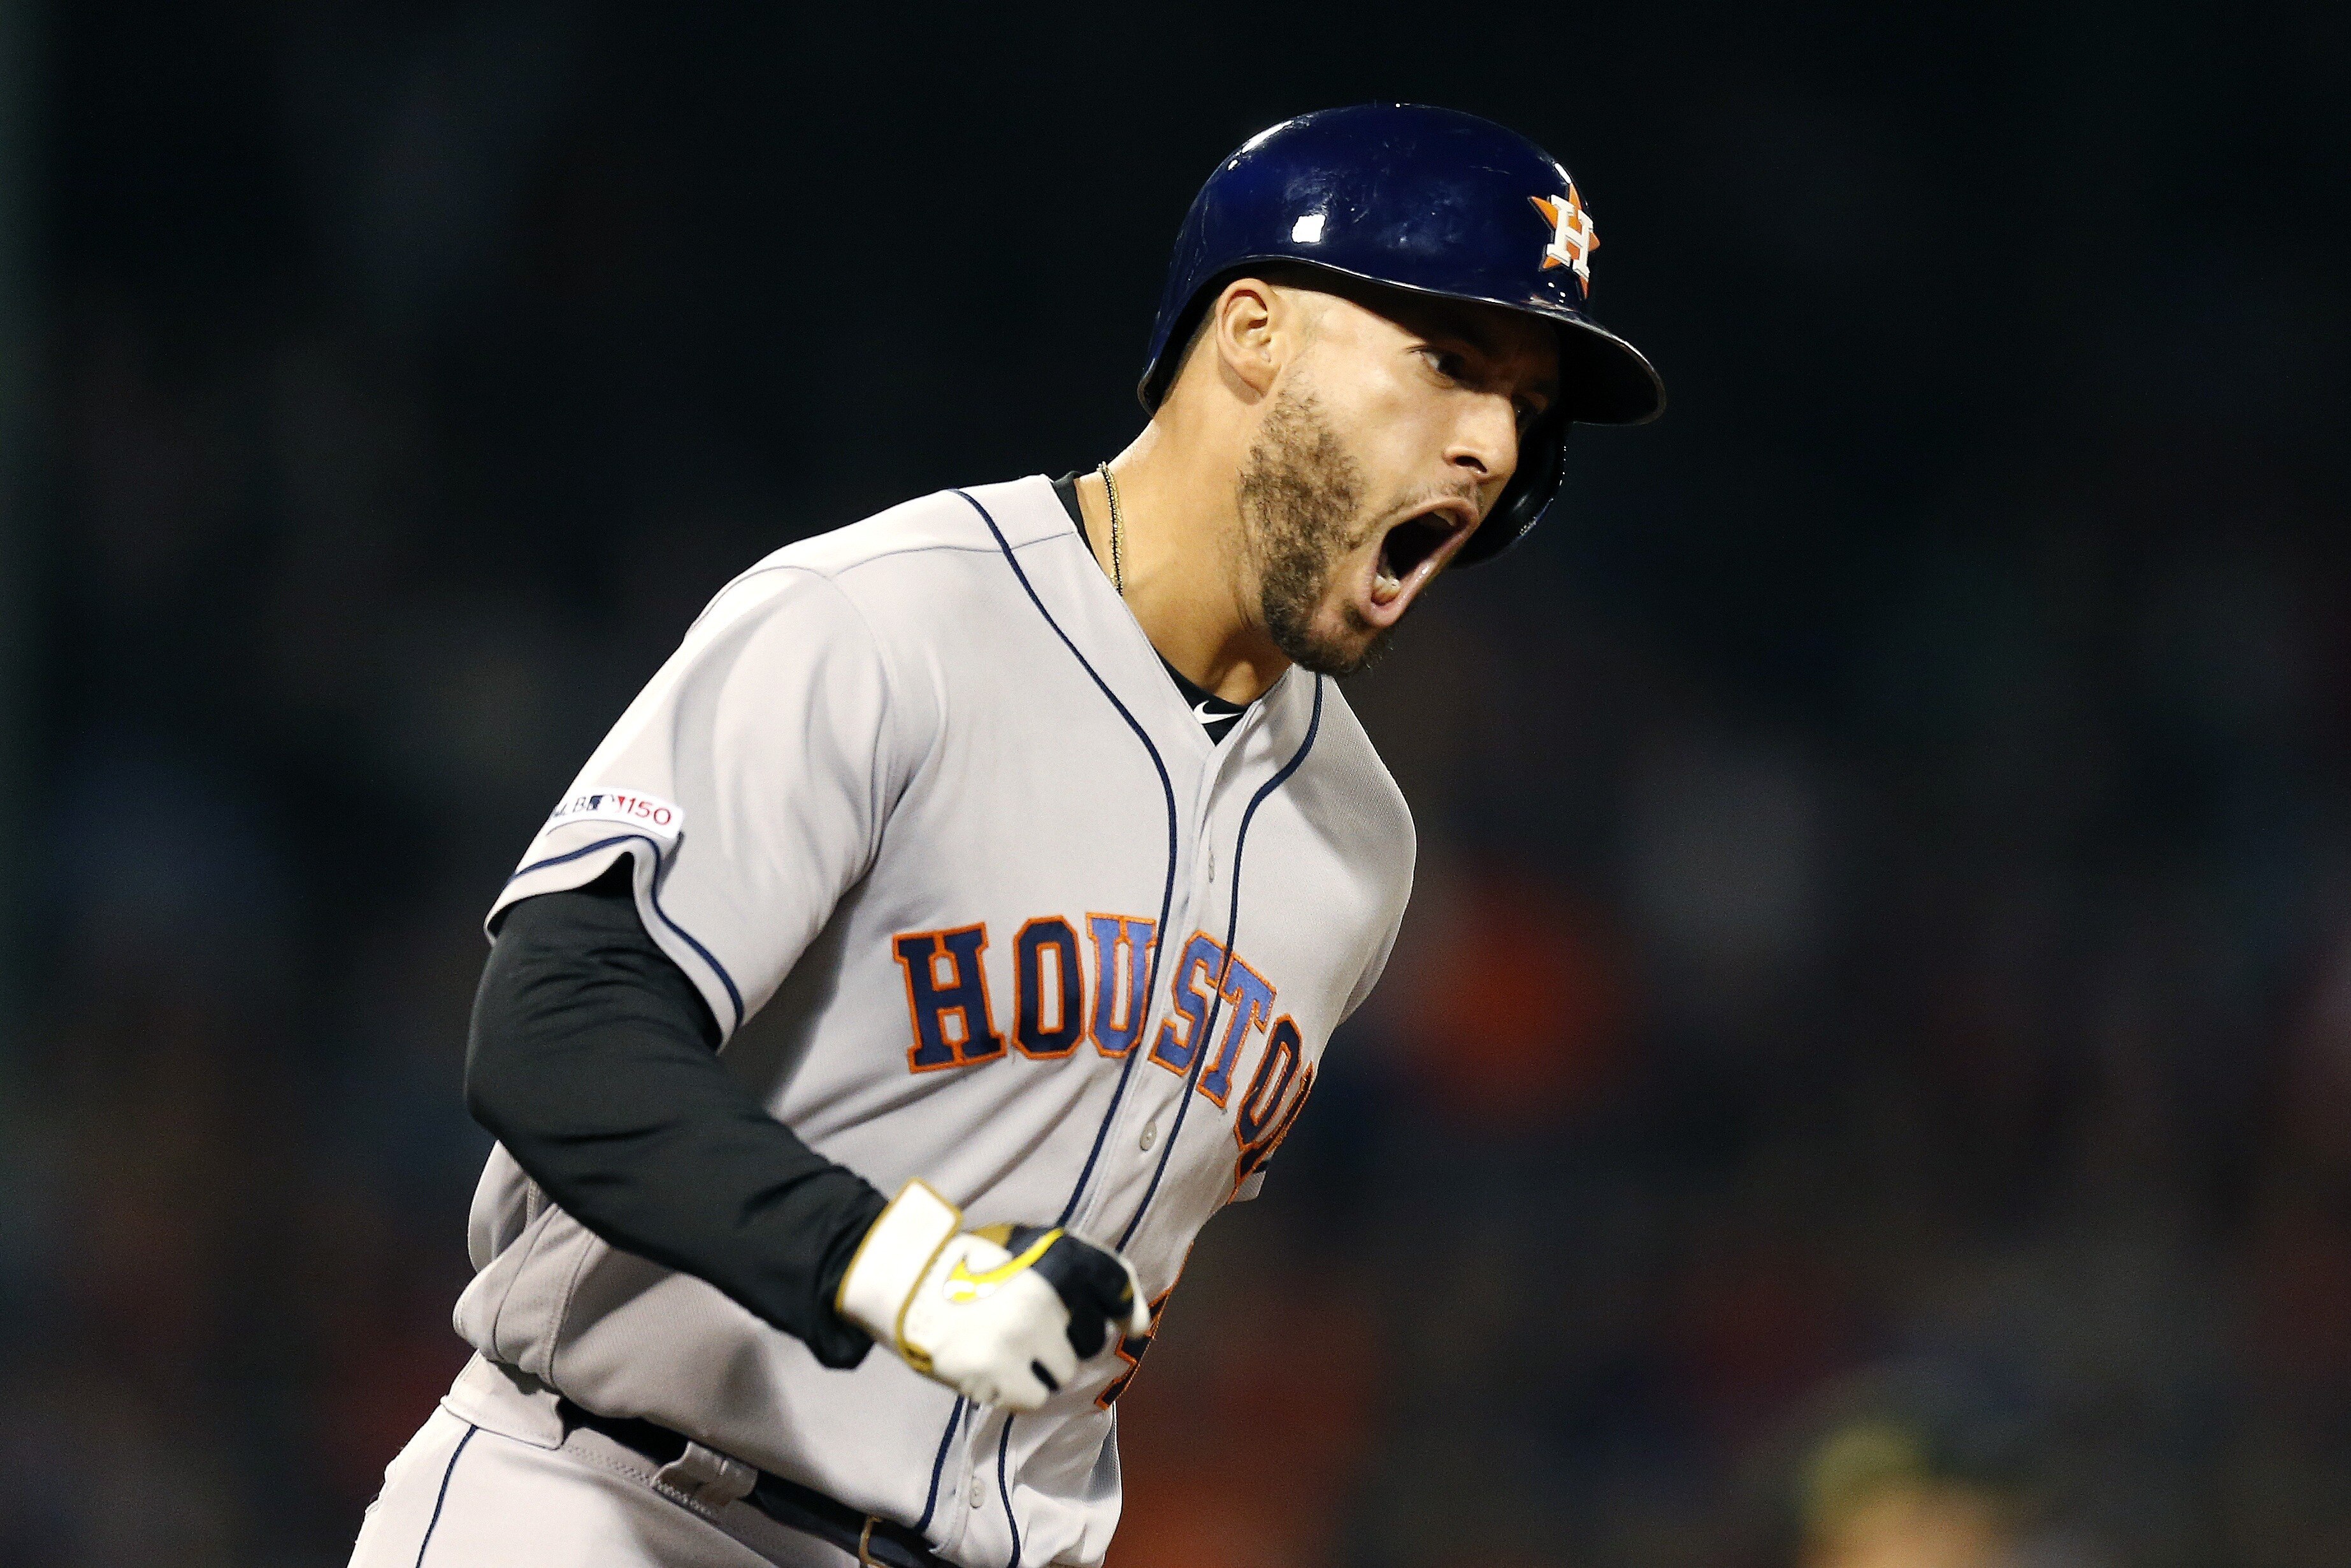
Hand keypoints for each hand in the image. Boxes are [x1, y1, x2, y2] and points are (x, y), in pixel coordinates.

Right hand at [836, 1181, 1151, 1410]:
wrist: (904, 1284)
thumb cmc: (975, 1265)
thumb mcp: (1031, 1245)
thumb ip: (1087, 1270)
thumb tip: (1140, 1320)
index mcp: (1055, 1255)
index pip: (1116, 1283)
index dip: (1126, 1305)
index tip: (1126, 1322)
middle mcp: (1045, 1296)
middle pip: (1090, 1337)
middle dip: (1067, 1337)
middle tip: (1031, 1329)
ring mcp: (1022, 1338)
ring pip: (1064, 1372)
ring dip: (1042, 1366)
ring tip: (1008, 1347)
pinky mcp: (998, 1375)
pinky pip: (1035, 1397)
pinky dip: (1018, 1389)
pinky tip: (994, 1367)